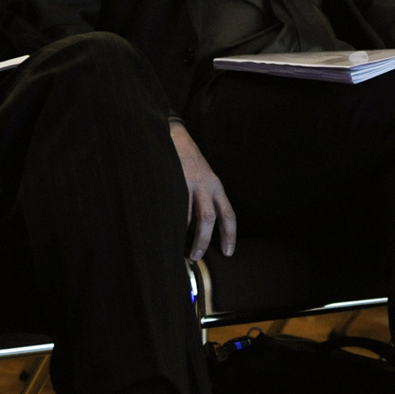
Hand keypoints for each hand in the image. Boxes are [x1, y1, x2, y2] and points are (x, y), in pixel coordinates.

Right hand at [169, 121, 235, 261]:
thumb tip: (199, 228)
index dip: (229, 235)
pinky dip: (169, 220)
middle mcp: (205, 185)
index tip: (228, 252)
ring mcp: (187, 183)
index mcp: (216, 186)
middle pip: (208, 218)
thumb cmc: (189, 161)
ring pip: (188, 215)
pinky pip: (171, 206)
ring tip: (176, 247)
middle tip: (196, 256)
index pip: (228, 214)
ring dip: (183, 234)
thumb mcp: (203, 179)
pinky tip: (165, 229)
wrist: (174, 137)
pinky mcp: (172, 180)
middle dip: (203, 240)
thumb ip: (204, 199)